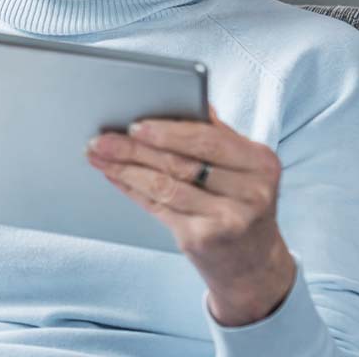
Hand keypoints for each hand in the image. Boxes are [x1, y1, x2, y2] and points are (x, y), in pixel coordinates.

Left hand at [86, 103, 295, 325]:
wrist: (254, 263)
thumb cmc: (242, 200)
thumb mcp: (243, 165)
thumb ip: (216, 133)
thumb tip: (183, 95)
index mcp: (261, 162)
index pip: (208, 140)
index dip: (168, 132)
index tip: (135, 124)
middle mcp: (251, 193)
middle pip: (181, 164)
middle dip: (135, 149)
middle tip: (102, 138)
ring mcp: (227, 220)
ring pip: (164, 187)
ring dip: (124, 169)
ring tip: (98, 154)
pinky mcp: (203, 240)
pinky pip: (158, 207)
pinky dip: (132, 189)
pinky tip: (114, 175)